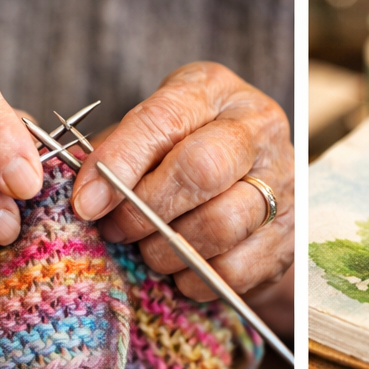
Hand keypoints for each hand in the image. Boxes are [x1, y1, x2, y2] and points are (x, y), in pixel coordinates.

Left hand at [71, 62, 293, 301]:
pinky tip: (180, 271)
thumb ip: (117, 155)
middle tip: (116, 231)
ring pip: (219, 225)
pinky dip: (195, 278)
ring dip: (169, 250)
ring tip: (148, 252)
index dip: (120, 165)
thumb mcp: (151, 138)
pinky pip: (234, 269)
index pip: (163, 121)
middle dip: (145, 210)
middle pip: (200, 170)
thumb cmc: (183, 157)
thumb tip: (81, 192)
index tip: (86, 202)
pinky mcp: (287, 237)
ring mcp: (281, 184)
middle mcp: (257, 129)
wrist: (253, 191)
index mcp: (213, 90)